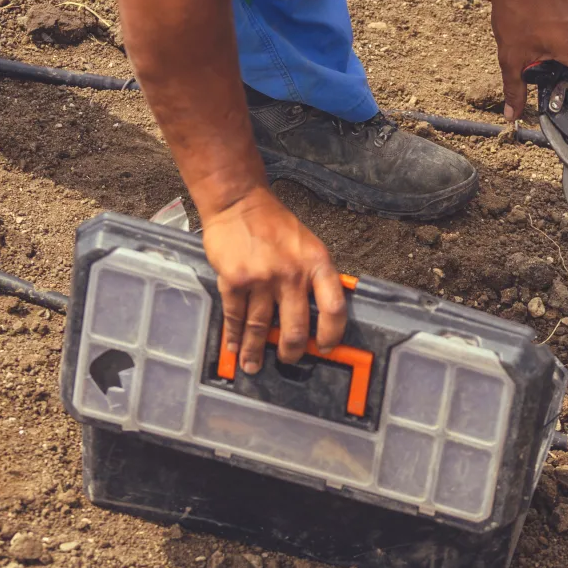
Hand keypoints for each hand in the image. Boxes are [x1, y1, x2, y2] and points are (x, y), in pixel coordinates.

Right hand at [201, 187, 346, 373]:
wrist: (239, 203)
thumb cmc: (276, 225)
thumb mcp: (308, 246)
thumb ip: (315, 277)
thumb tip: (320, 314)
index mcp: (317, 264)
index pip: (333, 309)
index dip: (332, 334)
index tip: (325, 348)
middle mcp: (292, 274)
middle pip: (295, 327)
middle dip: (291, 351)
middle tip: (289, 360)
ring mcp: (262, 279)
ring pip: (261, 327)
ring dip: (256, 350)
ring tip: (253, 365)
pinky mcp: (234, 281)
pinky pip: (235, 316)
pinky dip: (234, 335)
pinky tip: (234, 347)